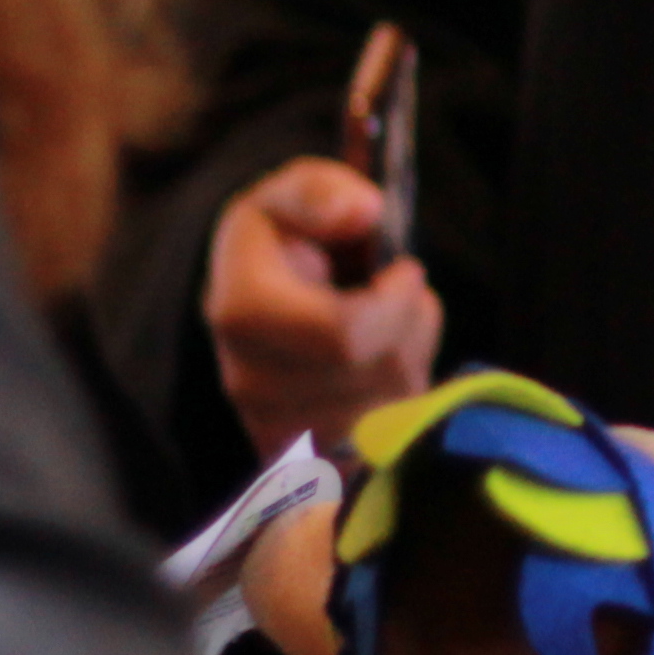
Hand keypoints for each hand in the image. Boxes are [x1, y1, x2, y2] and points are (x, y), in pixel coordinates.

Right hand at [207, 157, 439, 454]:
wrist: (265, 308)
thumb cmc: (287, 243)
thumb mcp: (292, 194)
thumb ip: (320, 190)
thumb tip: (361, 212)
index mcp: (240, 311)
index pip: (343, 334)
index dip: (394, 303)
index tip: (403, 272)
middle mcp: (250, 381)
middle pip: (376, 369)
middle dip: (411, 324)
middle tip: (406, 292)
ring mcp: (278, 431)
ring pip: (391, 403)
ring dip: (412, 355)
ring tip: (389, 324)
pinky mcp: (308, 464)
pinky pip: (387, 440)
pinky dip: (404, 396)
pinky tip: (382, 366)